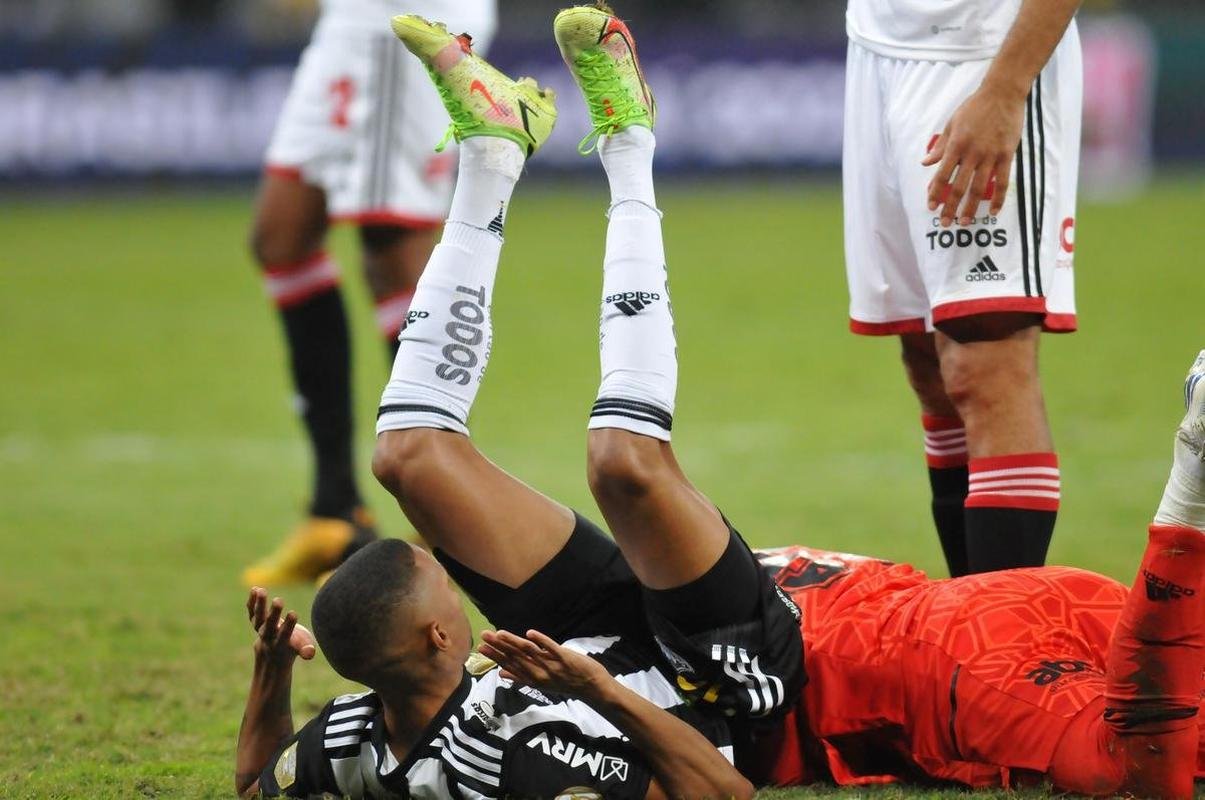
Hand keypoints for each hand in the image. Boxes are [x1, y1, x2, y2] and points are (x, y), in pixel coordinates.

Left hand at [246, 587, 316, 666]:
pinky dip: (252, 602)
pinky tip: (254, 588)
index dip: (289, 625)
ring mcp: (260, 628)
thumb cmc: (294, 646)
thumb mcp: (301, 648)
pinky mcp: (256, 621)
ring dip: (259, 604)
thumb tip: (310, 653)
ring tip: (261, 590)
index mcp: (282, 643)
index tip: (293, 613)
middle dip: (274, 613)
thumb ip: (306, 650)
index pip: (285, 634)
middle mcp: (269, 636)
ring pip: (258, 617)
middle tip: (278, 600)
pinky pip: (252, 612)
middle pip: (270, 624)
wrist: (273, 654)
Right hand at [478, 629, 611, 700]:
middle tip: (483, 636)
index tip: (481, 648)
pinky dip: (540, 641)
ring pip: (529, 652)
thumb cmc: (565, 683)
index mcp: (532, 679)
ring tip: (499, 633)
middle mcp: (539, 673)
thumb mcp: (541, 684)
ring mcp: (551, 666)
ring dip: (513, 642)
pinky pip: (551, 648)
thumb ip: (520, 677)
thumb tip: (501, 674)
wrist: (592, 688)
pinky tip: (529, 633)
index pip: (509, 666)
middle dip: (498, 647)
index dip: (495, 657)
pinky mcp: (565, 658)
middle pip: (515, 658)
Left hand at [923, 84, 1026, 226]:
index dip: (935, 192)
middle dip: (950, 207)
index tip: (930, 206)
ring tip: (965, 222)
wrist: (1003, 93)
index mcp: (956, 145)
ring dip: (971, 207)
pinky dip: (998, 198)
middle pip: (959, 186)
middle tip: (945, 223)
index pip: (942, 175)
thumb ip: (940, 146)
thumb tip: (925, 163)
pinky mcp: (1007, 155)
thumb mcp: (951, 124)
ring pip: (979, 188)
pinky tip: (994, 211)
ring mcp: (990, 155)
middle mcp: (972, 153)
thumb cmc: (974, 107)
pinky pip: (1003, 182)